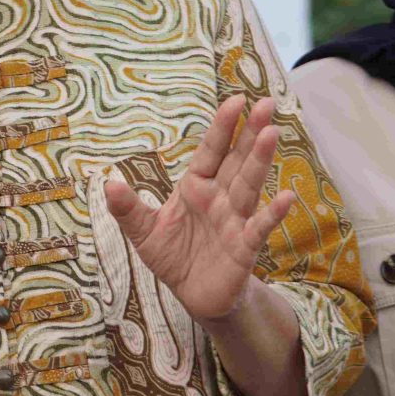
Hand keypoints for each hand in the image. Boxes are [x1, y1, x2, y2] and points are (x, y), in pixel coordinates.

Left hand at [103, 96, 296, 323]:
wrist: (194, 295)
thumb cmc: (173, 256)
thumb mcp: (144, 232)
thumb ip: (128, 209)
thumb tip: (108, 184)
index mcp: (195, 187)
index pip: (211, 151)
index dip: (222, 127)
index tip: (236, 100)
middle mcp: (219, 198)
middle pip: (236, 161)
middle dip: (250, 133)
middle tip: (266, 104)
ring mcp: (234, 221)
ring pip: (248, 185)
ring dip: (260, 160)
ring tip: (273, 133)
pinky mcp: (244, 247)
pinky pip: (258, 227)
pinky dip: (272, 214)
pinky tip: (286, 197)